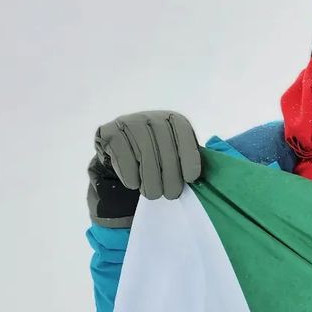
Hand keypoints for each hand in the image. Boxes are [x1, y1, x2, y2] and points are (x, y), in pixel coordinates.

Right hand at [87, 111, 200, 226]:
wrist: (121, 151)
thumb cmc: (156, 155)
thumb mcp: (176, 153)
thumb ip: (189, 160)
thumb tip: (201, 179)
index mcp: (174, 119)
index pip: (185, 135)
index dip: (189, 158)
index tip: (190, 179)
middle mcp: (152, 117)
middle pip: (165, 148)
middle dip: (170, 176)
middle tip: (171, 195)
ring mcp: (130, 121)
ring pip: (144, 153)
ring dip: (150, 179)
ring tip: (153, 194)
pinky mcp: (110, 131)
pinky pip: (123, 154)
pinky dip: (129, 173)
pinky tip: (134, 185)